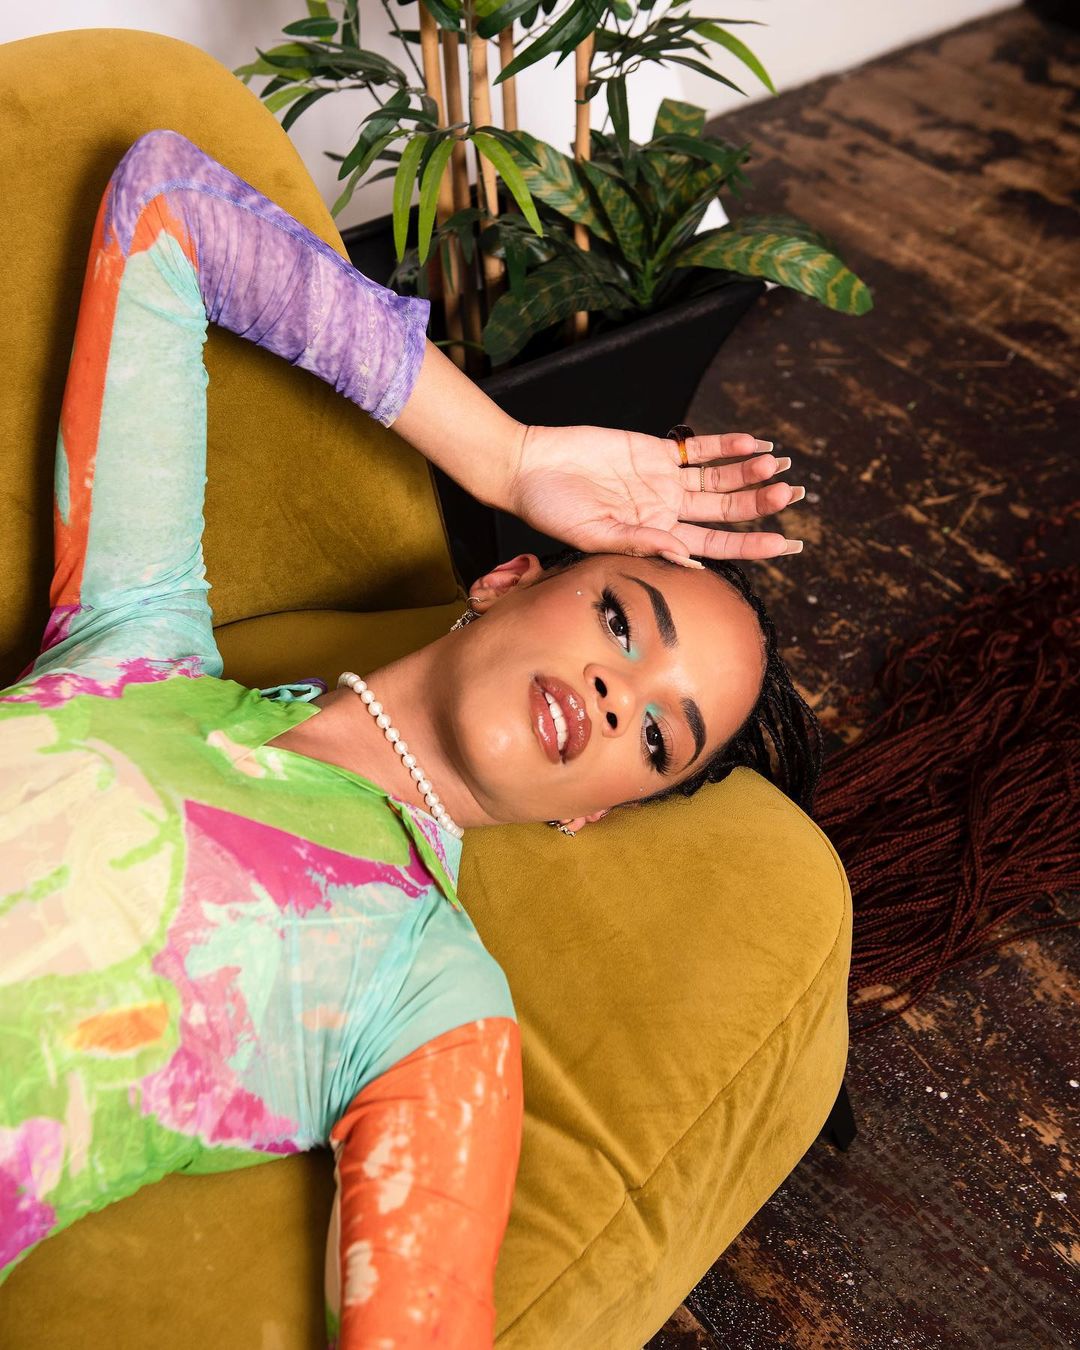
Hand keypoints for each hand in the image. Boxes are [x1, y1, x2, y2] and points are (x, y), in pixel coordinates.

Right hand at [504, 424, 804, 564]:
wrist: (529, 468)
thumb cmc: (552, 510)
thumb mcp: (595, 535)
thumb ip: (642, 544)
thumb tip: (690, 563)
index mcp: (657, 539)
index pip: (716, 547)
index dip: (752, 547)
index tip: (786, 544)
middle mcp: (667, 512)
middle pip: (726, 512)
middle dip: (761, 505)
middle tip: (793, 496)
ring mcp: (663, 481)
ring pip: (719, 479)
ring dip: (749, 472)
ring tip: (779, 465)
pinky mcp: (654, 450)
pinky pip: (698, 449)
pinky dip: (726, 446)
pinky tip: (754, 443)